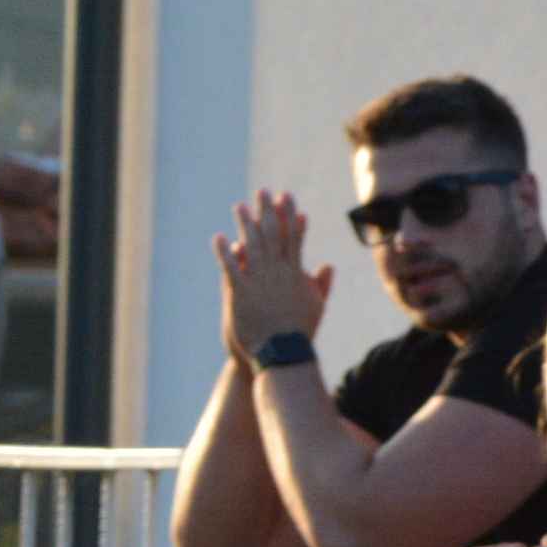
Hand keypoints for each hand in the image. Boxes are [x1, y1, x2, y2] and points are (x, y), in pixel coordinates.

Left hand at [212, 190, 334, 367]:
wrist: (284, 354)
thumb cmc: (301, 331)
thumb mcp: (316, 304)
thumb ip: (322, 283)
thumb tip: (328, 265)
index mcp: (295, 272)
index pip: (293, 237)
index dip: (289, 216)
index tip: (287, 198)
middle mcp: (278, 272)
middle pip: (272, 236)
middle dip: (267, 212)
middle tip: (262, 192)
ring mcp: (259, 282)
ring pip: (252, 247)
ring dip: (245, 225)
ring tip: (240, 207)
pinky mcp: (242, 294)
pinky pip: (231, 269)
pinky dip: (225, 253)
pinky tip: (218, 238)